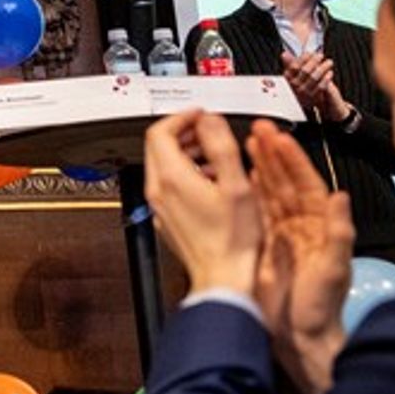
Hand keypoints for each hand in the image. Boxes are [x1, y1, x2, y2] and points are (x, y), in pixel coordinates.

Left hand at [144, 110, 264, 293]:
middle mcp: (158, 190)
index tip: (200, 115)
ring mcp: (159, 206)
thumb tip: (211, 121)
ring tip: (213, 155)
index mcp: (171, 177)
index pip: (160, 131)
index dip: (181, 117)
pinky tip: (210, 182)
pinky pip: (167, 187)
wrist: (223, 278)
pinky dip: (184, 174)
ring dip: (184, 153)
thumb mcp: (237, 184)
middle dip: (182, 133)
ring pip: (161, 166)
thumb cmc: (233, 239)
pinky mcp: (165, 219)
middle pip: (157, 146)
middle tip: (207, 131)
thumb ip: (222, 147)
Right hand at [251, 121, 353, 393]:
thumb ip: (339, 232)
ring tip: (246, 144)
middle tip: (258, 130)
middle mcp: (300, 226)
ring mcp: (280, 235)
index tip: (279, 138)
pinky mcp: (262, 246)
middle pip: (285, 182)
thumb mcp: (335, 268)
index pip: (305, 184)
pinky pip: (255, 213)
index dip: (292, 160)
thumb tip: (340, 197)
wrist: (299, 336)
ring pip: (268, 193)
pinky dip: (249, 192)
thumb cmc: (321, 307)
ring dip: (259, 168)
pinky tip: (241, 178)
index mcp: (319, 226)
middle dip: (272, 155)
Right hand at [280, 52, 350, 122]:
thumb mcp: (290, 75)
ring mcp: (304, 91)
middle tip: (321, 55)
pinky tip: (330, 73)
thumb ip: (288, 64)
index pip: (294, 66)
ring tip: (328, 62)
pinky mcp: (314, 97)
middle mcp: (295, 85)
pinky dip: (327, 78)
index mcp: (287, 78)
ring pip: (314, 77)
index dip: (303, 58)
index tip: (310, 53)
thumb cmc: (296, 85)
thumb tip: (284, 54)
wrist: (300, 103)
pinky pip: (321, 86)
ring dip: (323, 68)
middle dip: (314, 61)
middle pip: (305, 70)